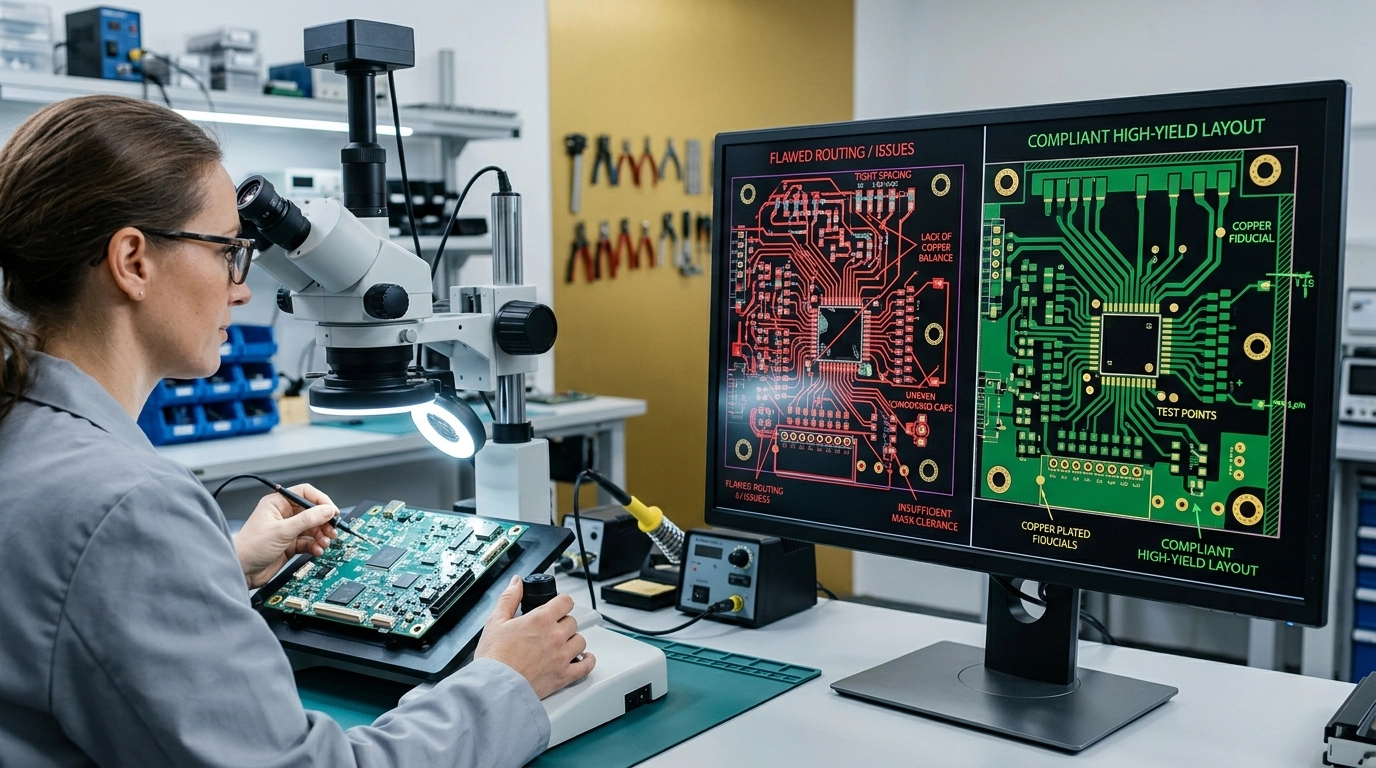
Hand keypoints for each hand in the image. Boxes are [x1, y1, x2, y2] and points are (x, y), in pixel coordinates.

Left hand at [234, 483, 338, 588]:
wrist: (240, 572)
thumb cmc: (250, 547)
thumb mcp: (282, 531)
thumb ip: (307, 520)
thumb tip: (327, 510)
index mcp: (277, 503)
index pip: (305, 493)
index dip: (320, 500)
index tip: (332, 511)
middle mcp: (283, 515)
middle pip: (312, 512)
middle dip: (323, 521)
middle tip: (331, 530)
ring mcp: (287, 530)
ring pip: (312, 528)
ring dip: (321, 535)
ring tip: (324, 542)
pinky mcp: (289, 545)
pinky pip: (308, 541)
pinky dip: (315, 546)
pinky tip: (316, 550)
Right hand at [476, 576, 595, 698]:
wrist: (495, 687)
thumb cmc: (493, 657)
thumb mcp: (495, 621)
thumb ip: (509, 598)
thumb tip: (517, 582)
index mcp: (541, 620)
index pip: (565, 601)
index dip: (561, 602)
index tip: (558, 607)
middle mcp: (555, 636)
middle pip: (572, 622)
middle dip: (562, 623)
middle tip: (551, 629)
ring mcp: (562, 657)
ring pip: (581, 641)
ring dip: (573, 641)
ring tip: (562, 644)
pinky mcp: (563, 676)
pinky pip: (586, 666)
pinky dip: (587, 661)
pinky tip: (583, 659)